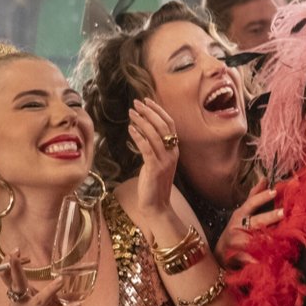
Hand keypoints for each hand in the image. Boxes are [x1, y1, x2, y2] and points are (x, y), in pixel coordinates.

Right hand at [0, 250, 78, 305]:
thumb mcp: (27, 298)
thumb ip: (26, 283)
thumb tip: (28, 260)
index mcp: (14, 296)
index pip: (5, 276)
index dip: (8, 264)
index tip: (15, 251)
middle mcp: (17, 305)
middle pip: (15, 285)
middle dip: (15, 269)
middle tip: (15, 255)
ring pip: (38, 301)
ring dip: (50, 290)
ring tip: (61, 280)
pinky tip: (77, 305)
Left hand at [128, 98, 179, 219]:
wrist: (156, 205)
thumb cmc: (154, 184)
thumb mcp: (157, 162)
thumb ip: (154, 148)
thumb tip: (143, 131)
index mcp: (174, 150)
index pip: (170, 124)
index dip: (159, 110)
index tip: (147, 100)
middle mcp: (172, 153)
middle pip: (163, 126)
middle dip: (149, 112)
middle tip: (136, 102)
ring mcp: (165, 160)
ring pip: (155, 134)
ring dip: (142, 121)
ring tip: (131, 113)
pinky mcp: (155, 167)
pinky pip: (147, 147)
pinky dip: (138, 136)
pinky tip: (130, 129)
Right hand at [215, 180, 282, 268]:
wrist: (219, 255)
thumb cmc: (235, 231)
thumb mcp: (242, 213)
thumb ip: (254, 197)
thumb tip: (265, 179)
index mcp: (240, 215)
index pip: (251, 203)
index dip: (262, 197)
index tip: (274, 191)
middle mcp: (237, 227)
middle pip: (256, 221)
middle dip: (270, 217)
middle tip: (283, 212)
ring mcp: (236, 243)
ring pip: (253, 240)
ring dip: (267, 240)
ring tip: (281, 239)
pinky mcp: (236, 258)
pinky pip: (250, 259)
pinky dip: (259, 260)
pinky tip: (268, 260)